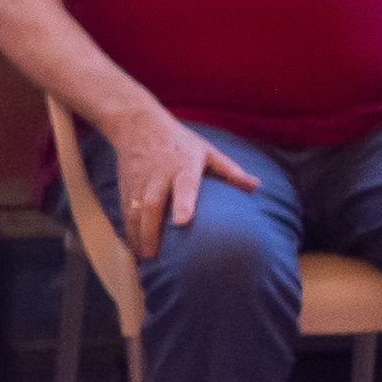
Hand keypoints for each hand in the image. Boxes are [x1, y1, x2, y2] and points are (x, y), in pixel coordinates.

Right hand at [100, 107, 256, 242]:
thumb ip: (229, 170)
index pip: (184, 185)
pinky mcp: (126, 187)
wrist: (138, 124)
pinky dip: (128, 230)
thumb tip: (256, 186)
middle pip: (151, 204)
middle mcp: (158, 175)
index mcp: (182, 165)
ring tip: (144, 257)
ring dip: (137, 234)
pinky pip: (125, 211)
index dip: (183, 203)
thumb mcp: (206, 150)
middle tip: (153, 255)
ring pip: (134, 210)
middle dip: (150, 230)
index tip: (182, 222)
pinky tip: (134, 247)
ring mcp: (139, 182)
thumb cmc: (179, 141)